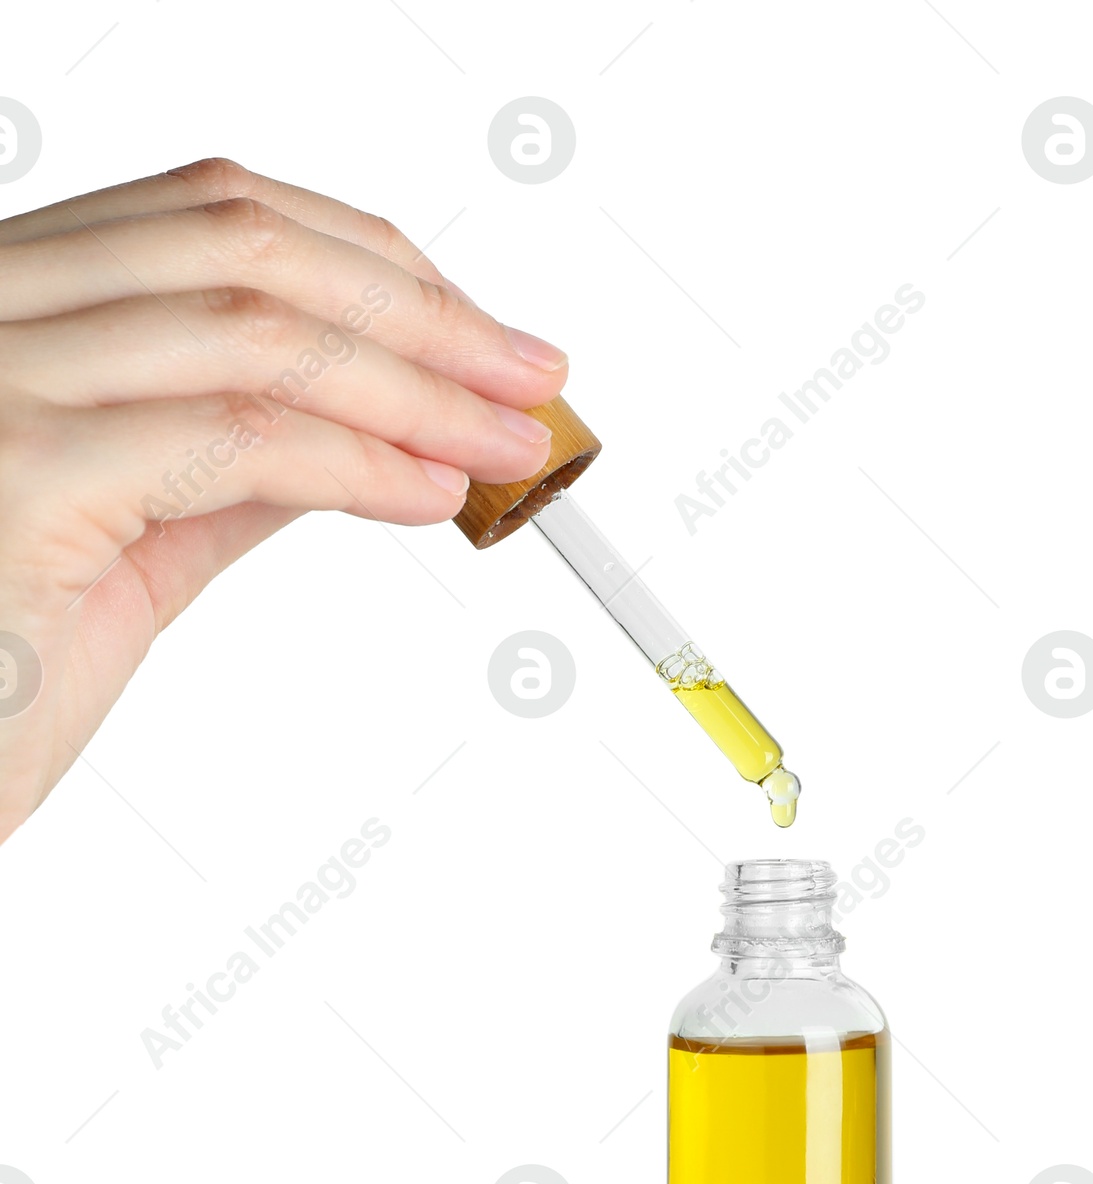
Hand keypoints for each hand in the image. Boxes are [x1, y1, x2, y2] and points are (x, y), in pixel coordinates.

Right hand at [0, 158, 566, 842]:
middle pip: (242, 243)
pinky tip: (432, 492)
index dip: (367, 262)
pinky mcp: (18, 474)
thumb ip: (223, 468)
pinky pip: (236, 438)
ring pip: (252, 325)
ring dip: (416, 385)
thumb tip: (356, 425)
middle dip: (418, 307)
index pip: (206, 219)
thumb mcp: (125, 545)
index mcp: (6, 310)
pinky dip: (362, 461)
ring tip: (510, 441)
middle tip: (531, 375)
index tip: (477, 330)